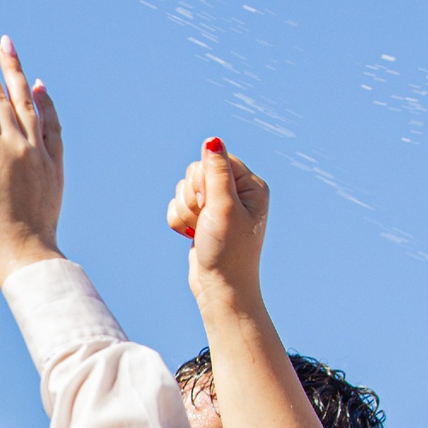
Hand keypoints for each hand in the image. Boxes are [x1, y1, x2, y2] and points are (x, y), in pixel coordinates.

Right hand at [166, 139, 270, 315]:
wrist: (220, 287)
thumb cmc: (229, 250)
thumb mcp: (224, 207)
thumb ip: (216, 171)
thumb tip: (212, 140)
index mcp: (251, 186)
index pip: (216, 160)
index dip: (205, 179)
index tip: (210, 202)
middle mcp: (236, 193)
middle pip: (196, 172)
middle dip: (193, 197)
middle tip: (206, 219)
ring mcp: (217, 207)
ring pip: (183, 190)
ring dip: (185, 212)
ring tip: (200, 231)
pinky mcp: (201, 219)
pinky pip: (177, 206)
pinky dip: (179, 222)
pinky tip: (192, 236)